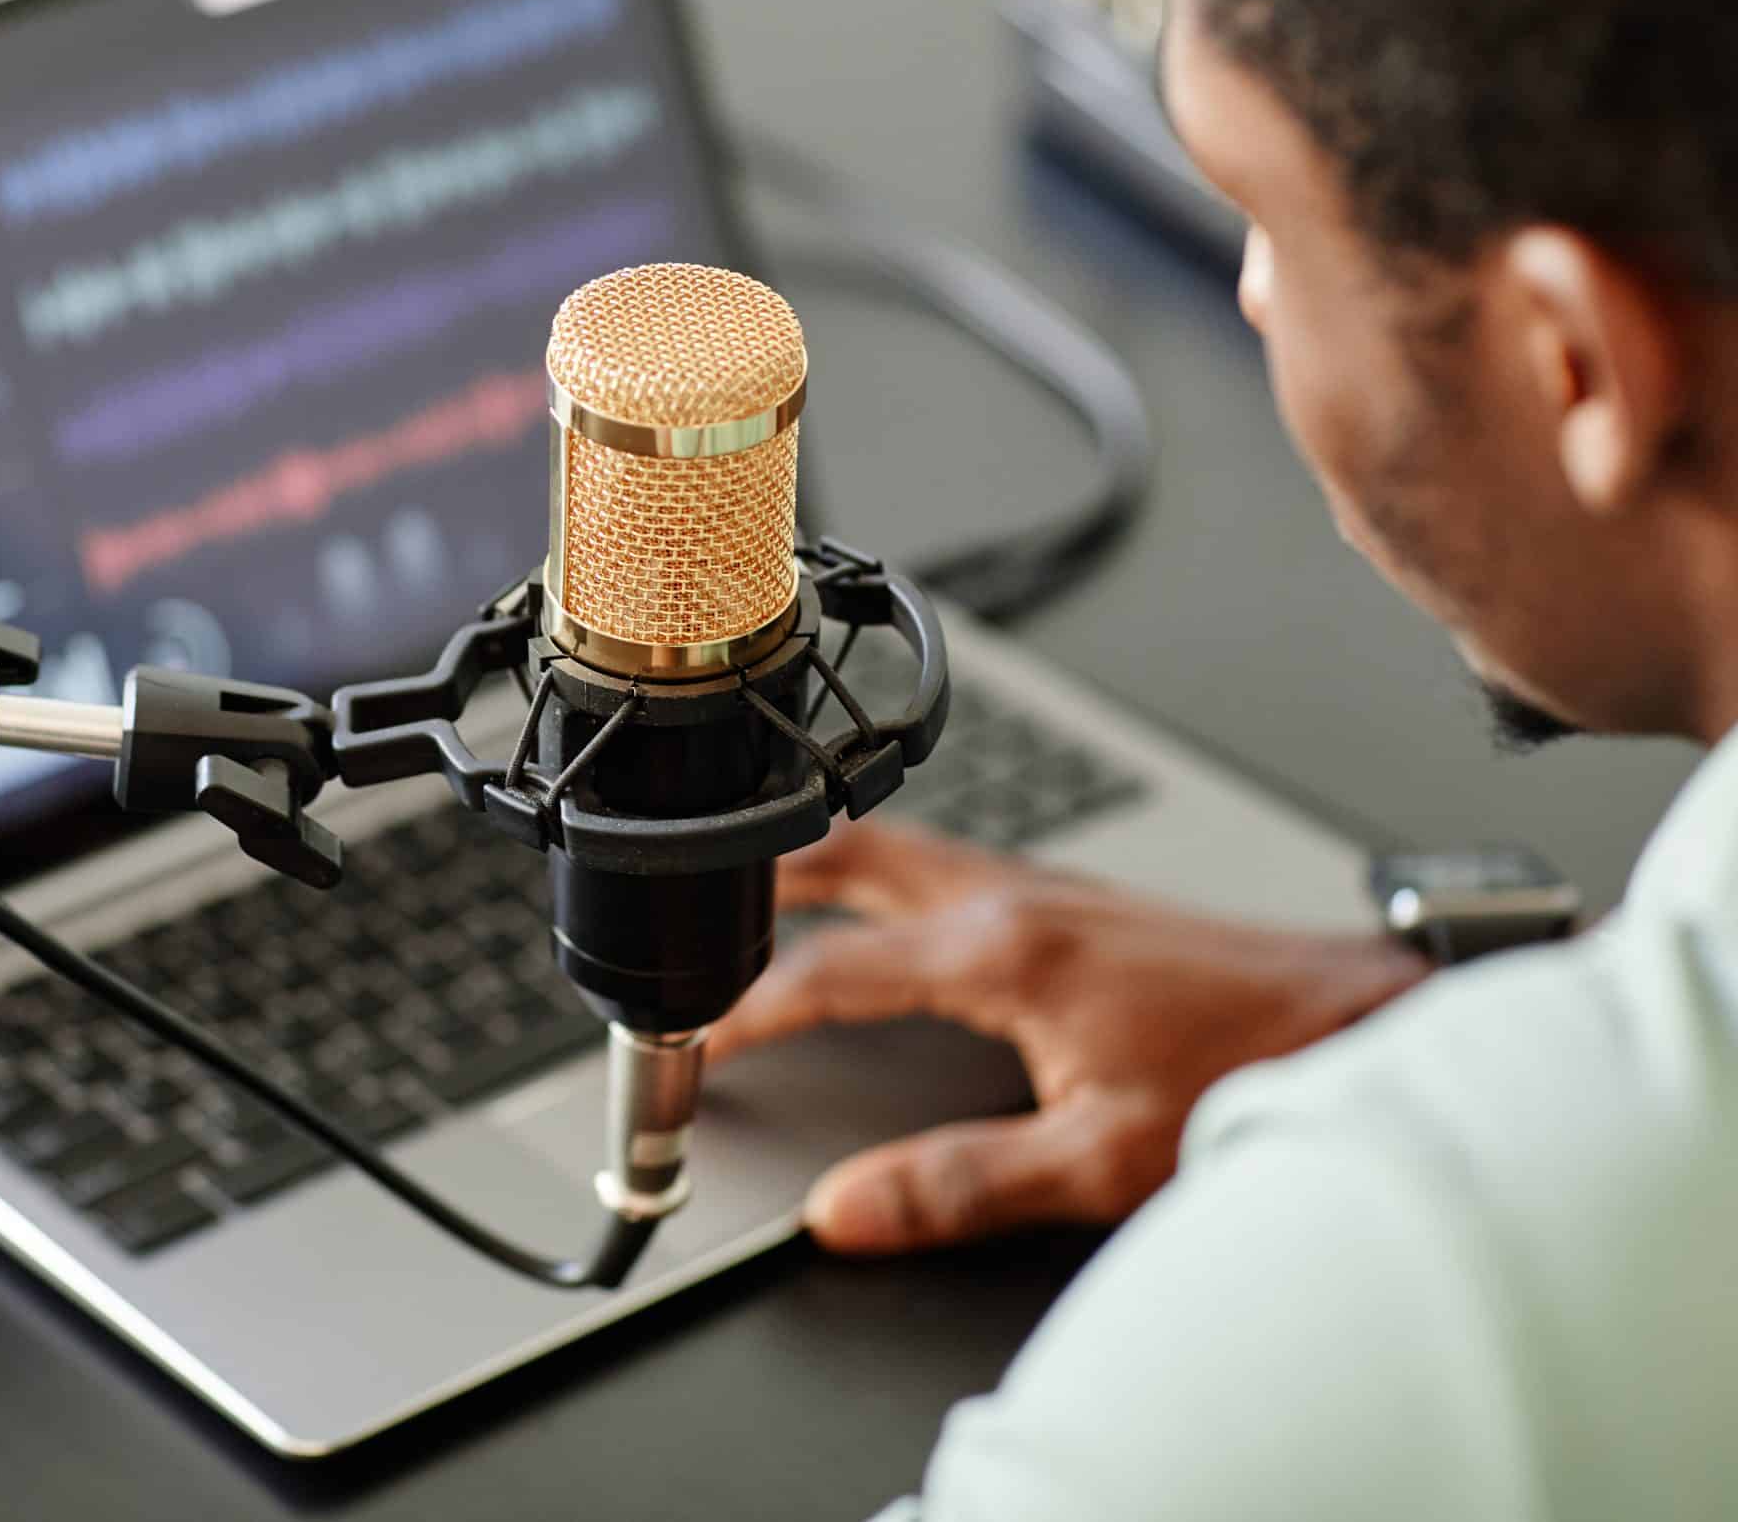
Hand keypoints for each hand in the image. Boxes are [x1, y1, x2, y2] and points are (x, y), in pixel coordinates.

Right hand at [709, 822, 1429, 1254]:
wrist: (1356, 1019)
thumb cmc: (1248, 1072)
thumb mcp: (1097, 1157)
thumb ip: (958, 1186)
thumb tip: (848, 1209)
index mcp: (1001, 952)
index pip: (832, 970)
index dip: (750, 1011)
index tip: (703, 1042)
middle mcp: (1015, 899)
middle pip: (852, 855)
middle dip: (764, 873)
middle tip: (700, 895)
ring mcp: (1047, 888)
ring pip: (900, 847)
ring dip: (824, 866)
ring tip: (770, 893)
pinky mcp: (1076, 899)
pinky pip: (947, 865)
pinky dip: (887, 879)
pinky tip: (894, 915)